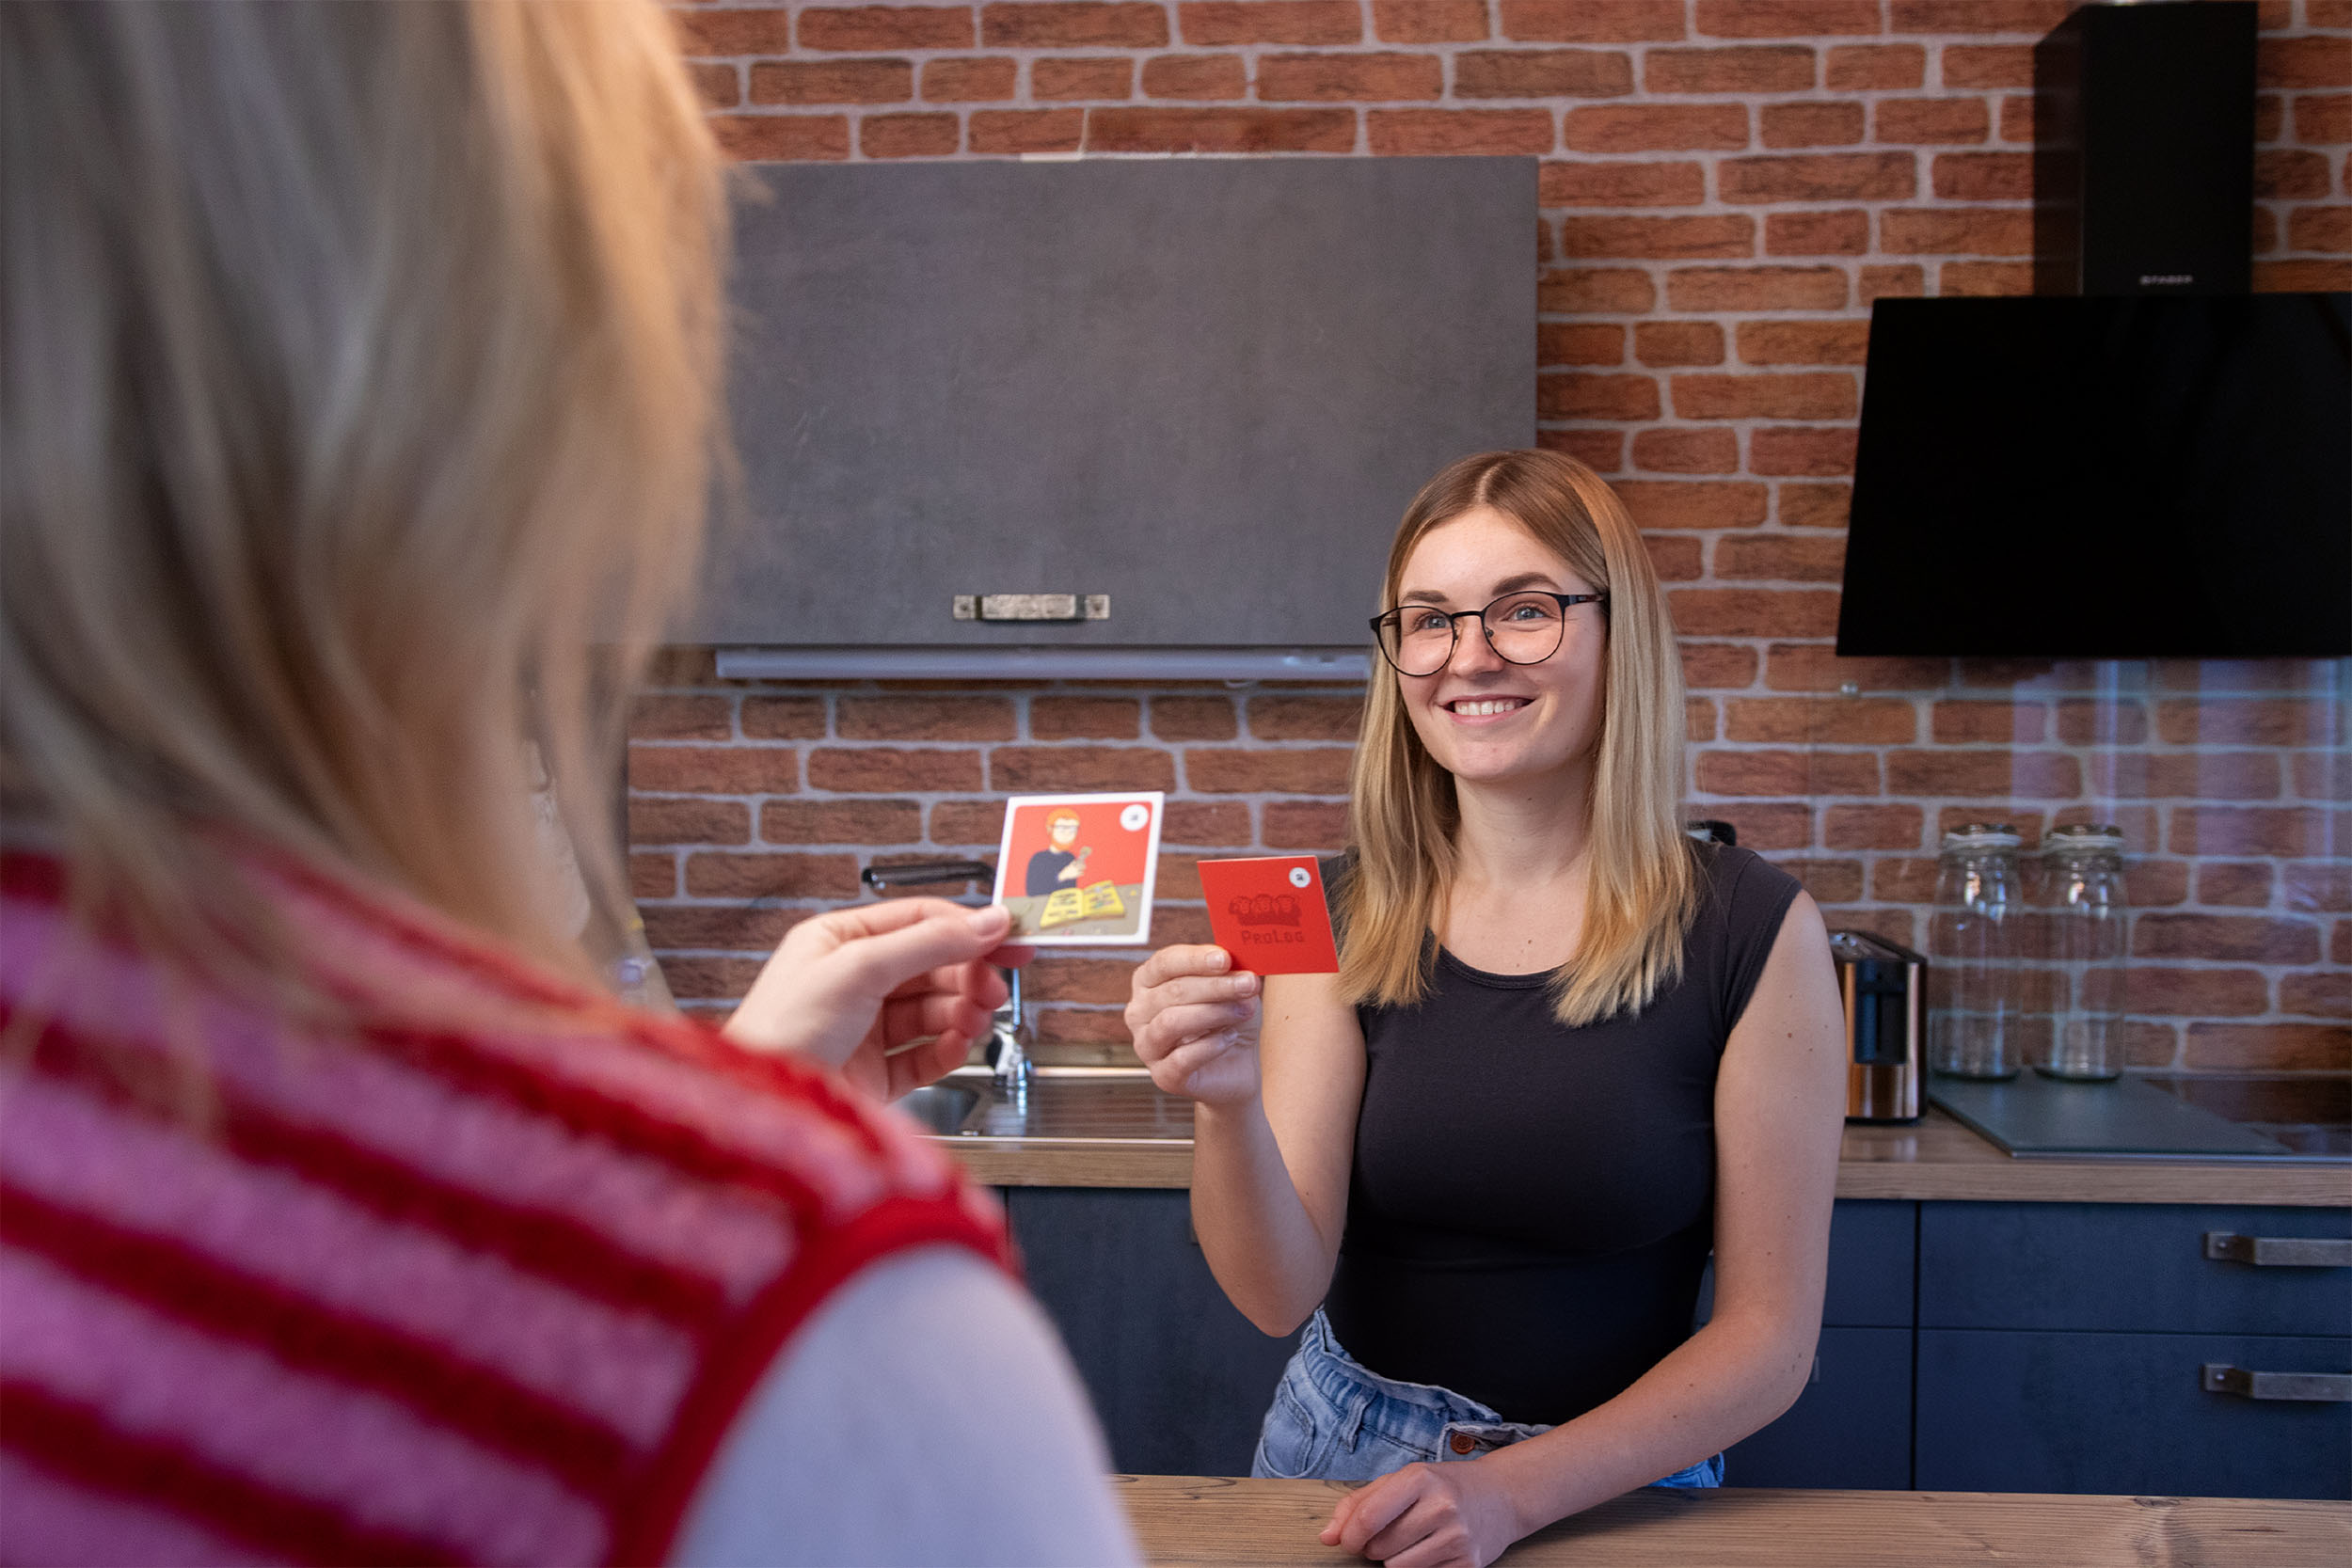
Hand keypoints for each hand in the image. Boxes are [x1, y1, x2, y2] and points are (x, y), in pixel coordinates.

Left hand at [722, 899, 1031, 1101]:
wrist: (764, 1105)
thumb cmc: (782, 1029)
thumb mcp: (860, 967)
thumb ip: (929, 942)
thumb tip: (986, 921)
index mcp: (840, 942)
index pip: (918, 921)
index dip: (968, 928)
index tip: (1011, 936)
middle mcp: (853, 983)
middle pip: (932, 967)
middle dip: (968, 975)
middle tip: (996, 987)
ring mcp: (865, 1030)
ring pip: (933, 1012)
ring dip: (961, 1013)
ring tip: (975, 1019)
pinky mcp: (875, 1075)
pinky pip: (925, 1057)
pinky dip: (948, 1052)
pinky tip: (958, 1048)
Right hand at [1123, 944, 1261, 1106]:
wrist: (1238, 1066)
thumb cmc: (1229, 1019)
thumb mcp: (1234, 989)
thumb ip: (1232, 975)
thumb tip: (1239, 967)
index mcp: (1149, 981)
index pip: (1164, 963)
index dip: (1195, 959)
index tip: (1225, 959)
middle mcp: (1139, 1011)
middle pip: (1172, 991)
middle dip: (1215, 986)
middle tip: (1248, 983)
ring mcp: (1146, 1045)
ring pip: (1171, 1022)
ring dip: (1213, 1013)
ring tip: (1243, 1011)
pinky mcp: (1161, 1075)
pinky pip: (1181, 1058)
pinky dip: (1211, 1046)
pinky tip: (1230, 1038)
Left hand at [1323, 1459, 1520, 1567]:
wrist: (1501, 1496)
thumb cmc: (1444, 1485)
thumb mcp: (1401, 1480)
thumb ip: (1357, 1504)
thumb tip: (1326, 1537)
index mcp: (1420, 1479)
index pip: (1368, 1517)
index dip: (1350, 1536)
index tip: (1349, 1540)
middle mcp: (1441, 1507)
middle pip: (1379, 1547)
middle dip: (1375, 1547)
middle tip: (1392, 1532)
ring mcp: (1458, 1537)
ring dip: (1394, 1560)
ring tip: (1412, 1541)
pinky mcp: (1469, 1564)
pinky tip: (1432, 1549)